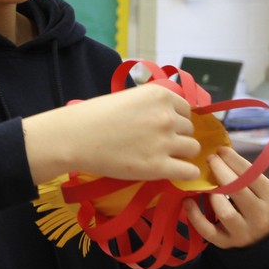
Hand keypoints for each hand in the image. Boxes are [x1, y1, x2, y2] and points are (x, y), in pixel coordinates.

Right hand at [25, 82, 201, 184]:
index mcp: (160, 95)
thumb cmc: (95, 116)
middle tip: (156, 144)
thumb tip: (172, 117)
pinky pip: (189, 171)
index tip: (162, 128)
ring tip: (162, 158)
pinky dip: (186, 173)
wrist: (76, 137)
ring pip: (192, 149)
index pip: (186, 110)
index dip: (176, 120)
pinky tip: (175, 173)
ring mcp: (165, 141)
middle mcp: (167, 116)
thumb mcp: (129, 98)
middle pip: (189, 130)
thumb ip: (152, 105)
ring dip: (180, 154)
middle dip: (177, 137)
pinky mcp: (159, 166)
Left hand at [183, 146, 268, 248]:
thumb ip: (247, 175)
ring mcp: (243, 232)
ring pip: (225, 212)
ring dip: (213, 194)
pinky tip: (188, 202)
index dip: (234, 160)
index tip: (220, 150)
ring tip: (205, 184)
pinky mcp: (227, 243)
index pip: (252, 175)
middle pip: (238, 190)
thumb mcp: (264, 190)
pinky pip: (207, 231)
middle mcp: (260, 217)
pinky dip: (195, 216)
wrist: (266, 240)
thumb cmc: (261, 205)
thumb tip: (220, 153)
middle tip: (210, 159)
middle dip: (221, 171)